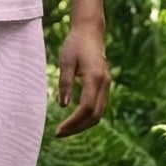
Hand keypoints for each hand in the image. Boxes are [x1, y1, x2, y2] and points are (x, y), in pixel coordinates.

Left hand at [55, 22, 109, 137]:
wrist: (90, 32)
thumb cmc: (75, 44)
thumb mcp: (66, 61)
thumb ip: (65, 83)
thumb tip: (63, 106)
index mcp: (95, 78)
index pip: (86, 108)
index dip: (73, 122)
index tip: (58, 130)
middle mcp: (104, 83)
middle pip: (95, 115)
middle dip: (78, 128)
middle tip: (59, 134)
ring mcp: (106, 85)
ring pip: (99, 113)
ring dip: (83, 124)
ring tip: (65, 130)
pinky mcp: (104, 85)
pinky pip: (98, 107)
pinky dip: (87, 117)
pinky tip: (73, 120)